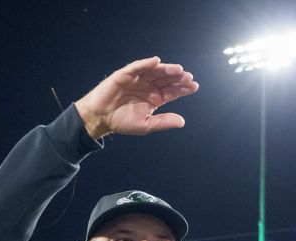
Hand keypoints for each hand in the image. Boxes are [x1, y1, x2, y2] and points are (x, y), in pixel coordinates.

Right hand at [73, 57, 198, 139]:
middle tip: (188, 77)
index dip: (183, 88)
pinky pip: (137, 67)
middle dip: (177, 77)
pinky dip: (146, 63)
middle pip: (166, 79)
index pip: (172, 91)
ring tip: (177, 69)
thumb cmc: (122, 121)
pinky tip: (156, 62)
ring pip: (154, 71)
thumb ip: (163, 121)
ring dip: (166, 69)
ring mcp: (137, 79)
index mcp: (155, 98)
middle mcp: (148, 86)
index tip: (194, 86)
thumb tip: (182, 122)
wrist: (100, 118)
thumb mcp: (146, 124)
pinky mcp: (125, 75)